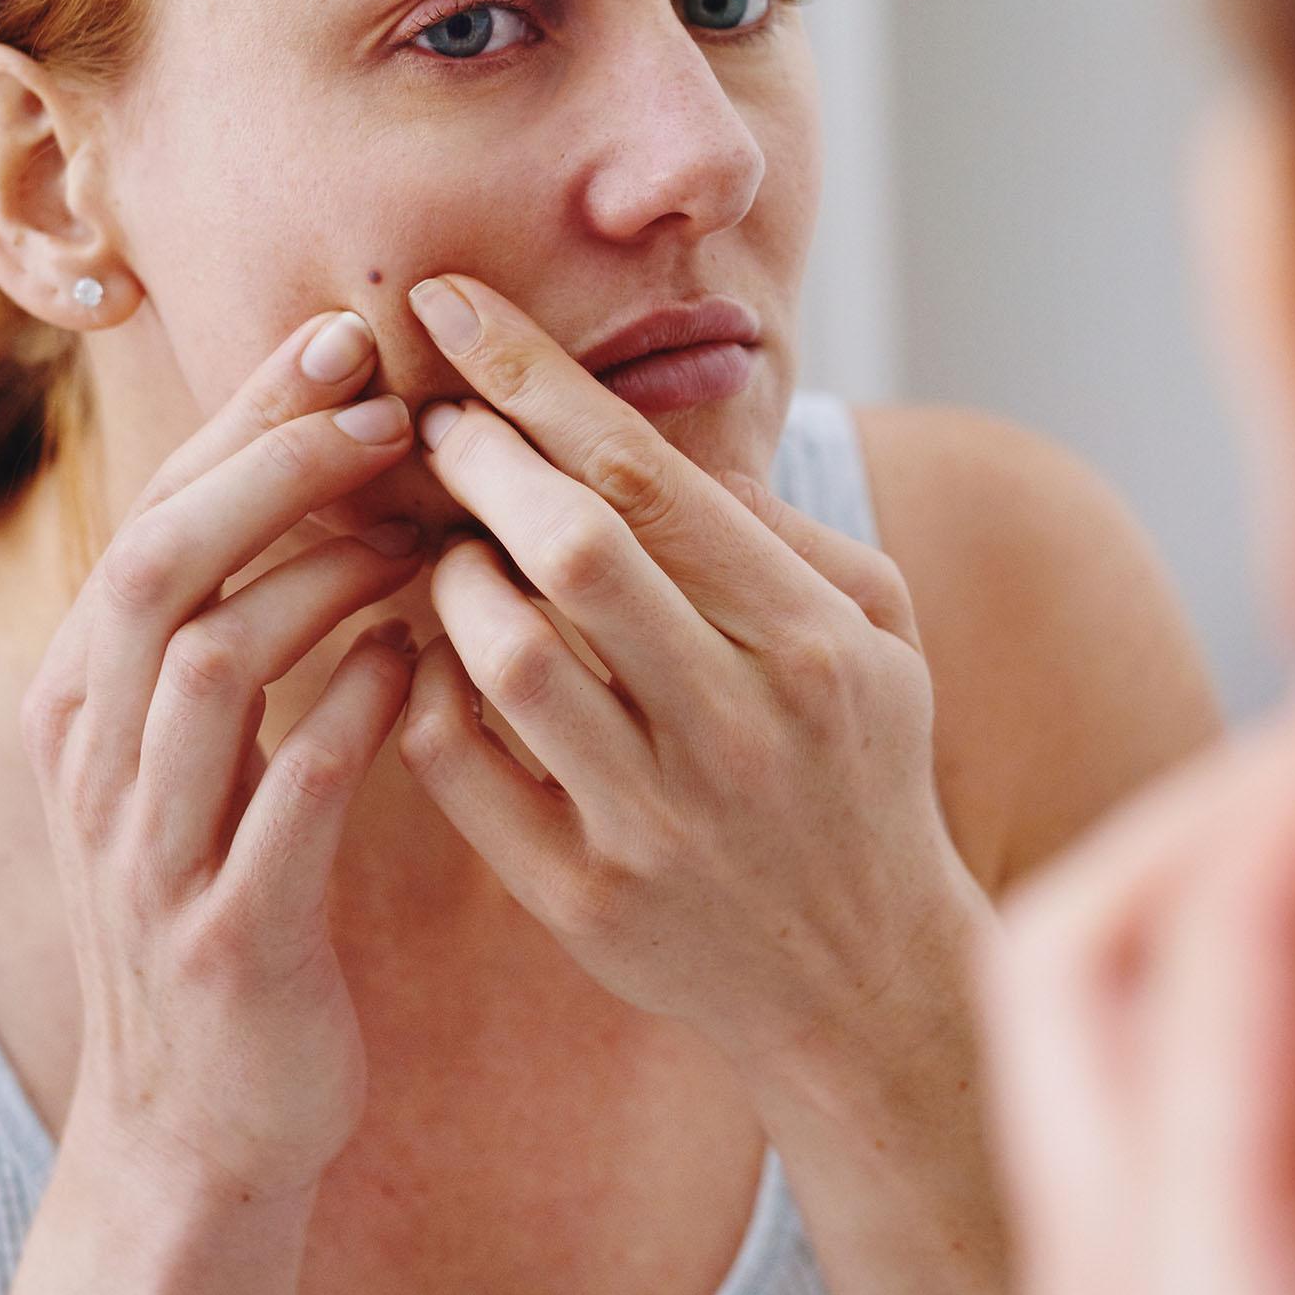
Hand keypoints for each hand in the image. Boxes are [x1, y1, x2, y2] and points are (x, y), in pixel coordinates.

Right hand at [20, 312, 426, 1200]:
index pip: (156, 514)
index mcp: (86, 701)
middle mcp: (94, 760)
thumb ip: (243, 638)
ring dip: (318, 572)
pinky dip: (352, 713)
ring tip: (418, 519)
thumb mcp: (203, 767)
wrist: (203, 1130)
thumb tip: (336, 487)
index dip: (245, 420)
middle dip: (272, 462)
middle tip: (383, 398)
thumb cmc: (234, 914)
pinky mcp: (226, 934)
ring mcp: (148, 850)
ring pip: (210, 661)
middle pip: (162, 561)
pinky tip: (423, 658)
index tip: (343, 340)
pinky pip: (286, 797)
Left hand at [396, 274, 984, 1115]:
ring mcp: (660, 819)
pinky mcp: (590, 900)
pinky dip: (422, 693)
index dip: (534, 379)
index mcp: (810, 637)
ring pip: (509, 656)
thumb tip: (658, 421)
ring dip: (446, 579)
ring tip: (438, 549)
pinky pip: (467, 768)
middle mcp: (739, 722)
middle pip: (574, 548)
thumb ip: (775, 525)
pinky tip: (421, 655)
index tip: (453, 308)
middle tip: (425, 420)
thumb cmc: (860, 771)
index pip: (649, 476)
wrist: (865, 985)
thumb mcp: (873, 633)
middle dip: (477, 458)